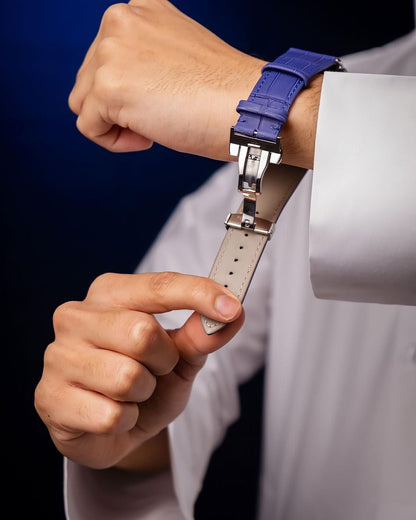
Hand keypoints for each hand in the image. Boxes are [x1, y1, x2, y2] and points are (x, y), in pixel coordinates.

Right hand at [34, 272, 243, 469]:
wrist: (110, 426)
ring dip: (143, 393)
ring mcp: (58, 356)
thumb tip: (231, 315)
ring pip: (127, 377)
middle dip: (163, 361)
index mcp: (109, 293)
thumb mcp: (179, 356)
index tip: (232, 307)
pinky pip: (111, 415)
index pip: (159, 286)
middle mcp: (76, 316)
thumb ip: (200, 335)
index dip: (199, 294)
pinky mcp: (49, 397)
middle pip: (143, 332)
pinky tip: (111, 413)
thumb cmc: (144, 380)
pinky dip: (125, 421)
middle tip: (155, 370)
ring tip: (131, 393)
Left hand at [68, 0, 264, 160]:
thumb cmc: (223, 91)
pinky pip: (89, 127)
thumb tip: (121, 84)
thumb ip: (143, 56)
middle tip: (162, 111)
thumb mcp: (176, 55)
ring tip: (156, 122)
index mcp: (140, 10)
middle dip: (119, 105)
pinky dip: (116, 142)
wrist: (245, 107)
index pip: (106, 56)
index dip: (130, 87)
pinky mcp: (108, 86)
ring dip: (116, 122)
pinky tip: (149, 136)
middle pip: (88, 78)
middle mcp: (120, 21)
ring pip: (83, 102)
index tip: (161, 96)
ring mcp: (111, 52)